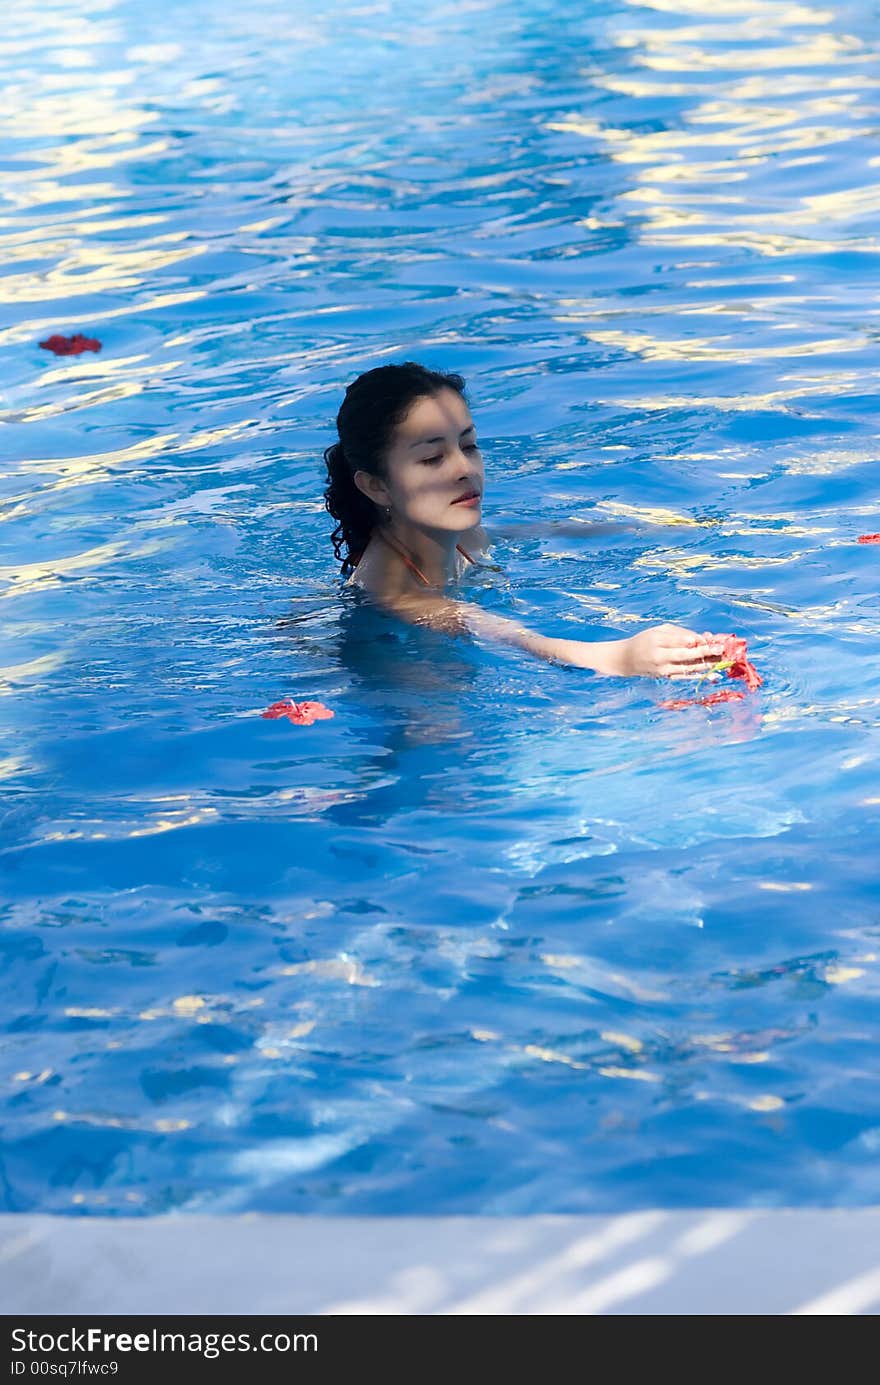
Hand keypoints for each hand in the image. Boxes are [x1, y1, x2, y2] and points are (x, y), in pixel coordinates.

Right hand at [612, 624, 726, 678]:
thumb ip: (679, 634)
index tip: (712, 638)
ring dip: (707, 665)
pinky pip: (686, 676)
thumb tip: (700, 639)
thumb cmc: (645, 640)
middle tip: (721, 649)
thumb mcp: (659, 630)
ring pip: (689, 668)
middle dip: (705, 653)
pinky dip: (700, 675)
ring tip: (723, 661)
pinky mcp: (666, 677)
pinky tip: (714, 674)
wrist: (625, 660)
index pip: (680, 641)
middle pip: (686, 656)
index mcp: (657, 642)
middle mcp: (660, 658)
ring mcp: (663, 670)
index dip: (697, 640)